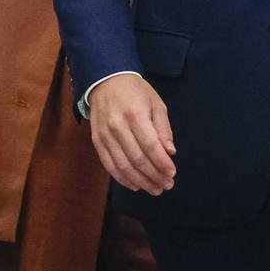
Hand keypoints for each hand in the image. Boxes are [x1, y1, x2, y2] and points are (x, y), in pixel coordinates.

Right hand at [86, 74, 175, 193]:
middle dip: (154, 176)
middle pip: (137, 159)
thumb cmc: (136, 92)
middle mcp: (118, 126)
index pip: (150, 145)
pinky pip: (109, 165)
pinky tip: (136, 185)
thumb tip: (170, 152)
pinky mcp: (97, 141)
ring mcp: (105, 135)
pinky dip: (123, 179)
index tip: (172, 173)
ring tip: (155, 188)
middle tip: (167, 185)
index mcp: (135, 114)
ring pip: (123, 166)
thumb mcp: (156, 103)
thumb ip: (163, 128)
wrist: (105, 81)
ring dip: (140, 181)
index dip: (162, 162)